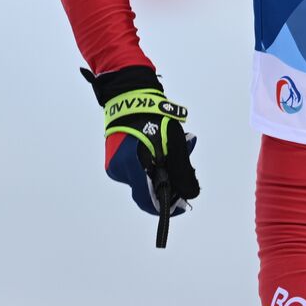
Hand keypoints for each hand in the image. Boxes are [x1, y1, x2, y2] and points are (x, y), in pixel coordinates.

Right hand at [82, 66, 200, 216]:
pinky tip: (159, 148)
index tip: (181, 204)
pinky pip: (136, 170)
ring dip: (160, 171)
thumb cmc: (154, 118)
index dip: (167, 206)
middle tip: (182, 165)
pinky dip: (149, 164)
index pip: (149, 202)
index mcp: (134, 168)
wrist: (130, 99)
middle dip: (168, 181)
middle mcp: (121, 171)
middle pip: (148, 190)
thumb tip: (190, 194)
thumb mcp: (174, 144)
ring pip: (144, 179)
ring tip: (172, 149)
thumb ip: (182, 171)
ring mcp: (115, 166)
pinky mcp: (115, 160)